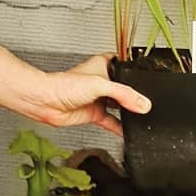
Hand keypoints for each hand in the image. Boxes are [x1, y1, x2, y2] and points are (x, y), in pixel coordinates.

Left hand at [34, 54, 151, 136]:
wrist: (46, 102)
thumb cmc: (64, 85)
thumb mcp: (100, 85)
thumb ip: (124, 94)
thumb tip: (143, 104)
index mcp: (104, 65)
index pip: (126, 65)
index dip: (136, 71)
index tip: (150, 78)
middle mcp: (102, 81)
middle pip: (125, 88)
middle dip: (135, 95)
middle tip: (148, 101)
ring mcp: (98, 98)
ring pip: (119, 105)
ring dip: (128, 111)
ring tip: (141, 115)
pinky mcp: (94, 113)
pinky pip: (111, 121)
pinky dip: (119, 127)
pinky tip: (128, 131)